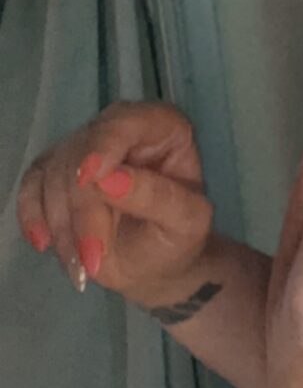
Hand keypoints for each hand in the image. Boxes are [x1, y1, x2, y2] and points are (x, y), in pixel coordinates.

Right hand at [16, 100, 214, 307]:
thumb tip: (108, 178)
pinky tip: (45, 243)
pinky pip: (32, 186)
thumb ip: (157, 198)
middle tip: (95, 259)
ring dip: (64, 225)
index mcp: (161, 127)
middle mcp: (118, 128)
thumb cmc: (176, 238)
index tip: (88, 180)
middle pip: (83, 153)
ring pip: (54, 173)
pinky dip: (34, 217)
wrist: (153, 263)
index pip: (128, 122)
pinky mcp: (54, 171)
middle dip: (84, 212)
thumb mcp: (186, 224)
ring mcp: (82, 147)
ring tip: (85, 265)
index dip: (104, 146)